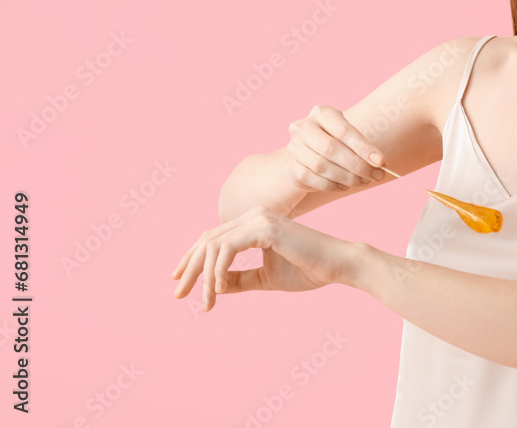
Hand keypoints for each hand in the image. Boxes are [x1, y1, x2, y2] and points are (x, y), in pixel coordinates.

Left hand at [171, 206, 357, 311]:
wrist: (338, 265)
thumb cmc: (308, 269)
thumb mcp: (266, 277)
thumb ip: (240, 279)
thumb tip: (214, 286)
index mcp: (254, 222)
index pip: (213, 237)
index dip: (192, 259)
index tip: (179, 282)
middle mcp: (254, 215)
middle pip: (207, 240)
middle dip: (189, 268)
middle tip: (178, 294)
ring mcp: (259, 219)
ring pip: (214, 246)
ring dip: (204, 276)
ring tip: (205, 301)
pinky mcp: (265, 229)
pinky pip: (228, 250)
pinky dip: (218, 270)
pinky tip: (219, 288)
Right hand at [287, 105, 385, 191]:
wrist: (308, 151)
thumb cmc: (335, 140)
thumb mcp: (348, 135)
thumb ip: (362, 146)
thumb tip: (380, 163)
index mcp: (321, 113)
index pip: (344, 131)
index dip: (364, 148)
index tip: (381, 162)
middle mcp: (303, 127)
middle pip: (331, 149)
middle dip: (357, 166)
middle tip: (376, 175)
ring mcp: (294, 147)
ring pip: (321, 166)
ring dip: (347, 177)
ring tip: (364, 181)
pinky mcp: (292, 166)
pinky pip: (313, 179)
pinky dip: (332, 185)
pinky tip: (345, 186)